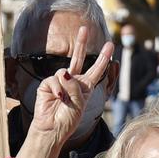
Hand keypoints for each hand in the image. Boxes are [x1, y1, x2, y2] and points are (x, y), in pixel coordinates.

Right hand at [26, 26, 114, 143]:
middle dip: (81, 43)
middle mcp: (73, 81)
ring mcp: (60, 82)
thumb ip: (75, 86)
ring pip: (65, 71)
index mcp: (85, 87)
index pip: (96, 70)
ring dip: (66, 87)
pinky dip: (57, 89)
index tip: (111, 45)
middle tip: (84, 28)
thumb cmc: (68, 119)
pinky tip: (56, 98)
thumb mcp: (79, 103)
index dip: (103, 58)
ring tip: (64, 100)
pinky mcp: (47, 84)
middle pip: (78, 58)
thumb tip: (64, 73)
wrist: (52, 129)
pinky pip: (54, 79)